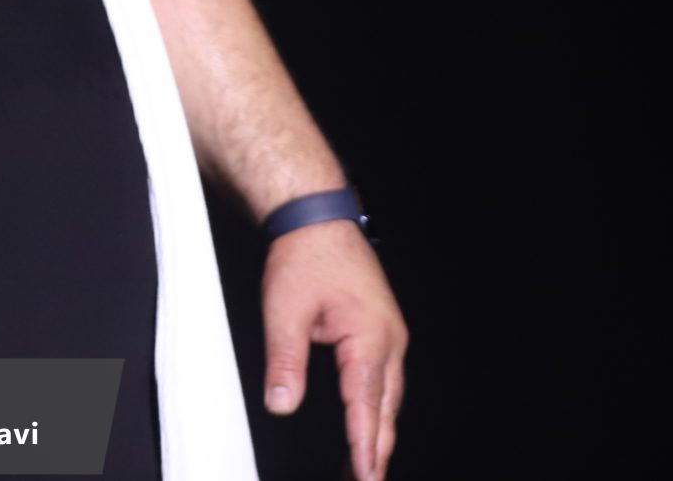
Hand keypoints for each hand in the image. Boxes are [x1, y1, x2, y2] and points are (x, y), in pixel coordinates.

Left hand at [261, 220, 406, 480]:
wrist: (319, 217)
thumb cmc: (305, 255)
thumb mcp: (285, 310)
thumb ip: (285, 361)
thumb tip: (281, 403)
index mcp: (369, 337)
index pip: (365, 405)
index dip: (364, 445)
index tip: (365, 475)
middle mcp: (389, 339)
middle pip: (386, 408)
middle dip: (377, 449)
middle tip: (366, 480)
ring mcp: (391, 334)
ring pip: (389, 395)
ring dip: (379, 430)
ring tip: (367, 465)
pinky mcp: (383, 329)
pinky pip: (385, 378)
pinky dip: (377, 406)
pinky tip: (368, 421)